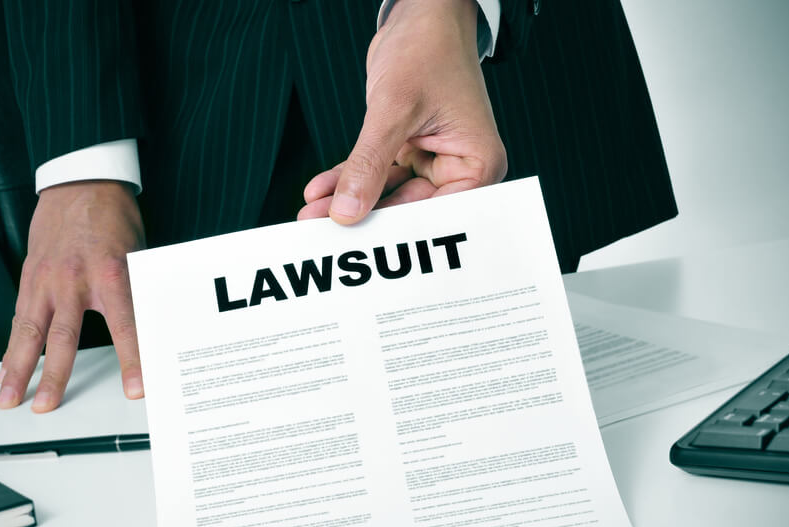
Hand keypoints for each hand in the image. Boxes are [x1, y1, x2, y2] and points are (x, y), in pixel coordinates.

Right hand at [0, 181, 145, 411]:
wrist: (80, 181)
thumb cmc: (113, 217)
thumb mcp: (138, 254)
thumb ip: (138, 294)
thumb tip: (153, 331)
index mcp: (111, 275)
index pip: (126, 328)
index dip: (132, 362)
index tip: (136, 390)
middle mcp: (74, 281)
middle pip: (64, 339)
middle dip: (55, 378)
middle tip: (47, 407)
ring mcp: (47, 279)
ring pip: (29, 332)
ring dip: (18, 369)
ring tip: (9, 397)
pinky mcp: (30, 276)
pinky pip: (19, 317)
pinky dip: (11, 345)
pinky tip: (6, 367)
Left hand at [298, 0, 506, 222]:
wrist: (420, 13)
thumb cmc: (427, 49)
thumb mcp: (394, 109)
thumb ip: (370, 163)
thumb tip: (346, 211)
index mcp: (478, 163)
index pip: (439, 213)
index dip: (399, 229)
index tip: (360, 242)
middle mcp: (459, 167)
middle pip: (410, 208)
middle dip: (364, 216)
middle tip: (321, 232)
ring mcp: (432, 159)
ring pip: (386, 193)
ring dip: (348, 200)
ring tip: (310, 215)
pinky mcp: (407, 147)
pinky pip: (374, 171)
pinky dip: (347, 178)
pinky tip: (317, 190)